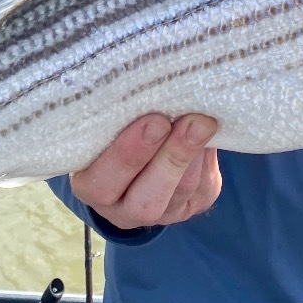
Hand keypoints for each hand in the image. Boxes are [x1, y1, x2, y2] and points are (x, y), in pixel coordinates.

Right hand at [71, 113, 220, 229]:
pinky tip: (211, 132)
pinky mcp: (192, 206)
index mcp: (91, 187)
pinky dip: (208, 158)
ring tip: (204, 121)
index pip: (102, 181)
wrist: (145, 148)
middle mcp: (122, 209)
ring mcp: (161, 214)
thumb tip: (155, 89)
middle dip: (171, 159)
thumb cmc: (117, 126)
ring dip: (196, 155)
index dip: (129, 153)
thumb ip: (121, 114)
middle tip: (191, 122)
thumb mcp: (108, 123)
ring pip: (182, 192)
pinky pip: (204, 188)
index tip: (155, 121)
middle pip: (146, 202)